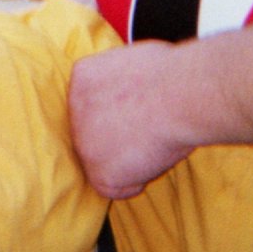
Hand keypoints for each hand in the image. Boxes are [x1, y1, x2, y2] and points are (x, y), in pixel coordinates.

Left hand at [69, 42, 193, 198]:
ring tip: (156, 141)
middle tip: (150, 131)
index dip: (119, 112)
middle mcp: (74, 109)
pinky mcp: (98, 172)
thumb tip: (132, 95)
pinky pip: (116, 188)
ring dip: (130, 160)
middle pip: (95, 133)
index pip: (92, 103)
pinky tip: (153, 159)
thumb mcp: (133, 63)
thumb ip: (120, 83)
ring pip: (106, 162)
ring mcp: (83, 142)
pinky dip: (137, 182)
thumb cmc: (171, 76)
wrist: (178, 95)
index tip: (139, 113)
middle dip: (120, 137)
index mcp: (83, 77)